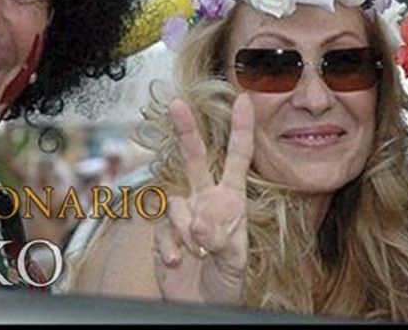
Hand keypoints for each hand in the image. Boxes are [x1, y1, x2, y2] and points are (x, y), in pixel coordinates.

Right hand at [153, 94, 254, 304]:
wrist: (200, 305)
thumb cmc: (226, 281)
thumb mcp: (234, 260)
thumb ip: (220, 238)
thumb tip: (197, 223)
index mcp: (231, 200)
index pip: (237, 159)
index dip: (242, 130)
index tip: (246, 101)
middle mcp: (205, 199)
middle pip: (194, 158)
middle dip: (186, 131)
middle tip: (177, 104)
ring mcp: (182, 215)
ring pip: (177, 205)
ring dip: (187, 231)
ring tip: (200, 253)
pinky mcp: (162, 232)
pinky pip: (162, 230)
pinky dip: (170, 247)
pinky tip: (178, 262)